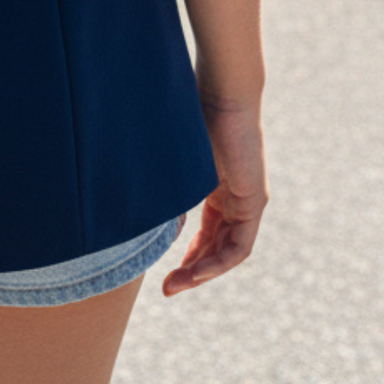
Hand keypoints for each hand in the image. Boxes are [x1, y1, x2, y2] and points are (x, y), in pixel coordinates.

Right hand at [162, 101, 266, 295]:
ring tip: (176, 285)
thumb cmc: (195, 115)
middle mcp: (235, 199)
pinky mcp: (255, 201)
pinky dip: (218, 262)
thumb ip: (164, 186)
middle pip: (217, 248)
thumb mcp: (174, 161)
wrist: (223, 93)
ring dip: (204, 273)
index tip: (164, 275)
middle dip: (192, 272)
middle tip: (167, 289)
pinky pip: (240, 246)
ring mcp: (248, 201)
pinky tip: (196, 272)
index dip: (187, 257)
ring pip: (229, 251)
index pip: (207, 234)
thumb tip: (128, 206)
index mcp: (217, 188)